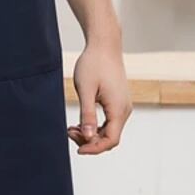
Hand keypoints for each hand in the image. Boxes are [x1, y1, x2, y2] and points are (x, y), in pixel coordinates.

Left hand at [67, 38, 132, 154]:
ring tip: (72, 129)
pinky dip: (96, 126)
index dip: (94, 149)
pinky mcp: (118, 101)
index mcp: (118, 109)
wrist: (104, 44)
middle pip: (110, 138)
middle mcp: (125, 109)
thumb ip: (87, 115)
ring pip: (109, 131)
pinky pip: (109, 122)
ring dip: (92, 134)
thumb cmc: (93, 63)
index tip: (77, 149)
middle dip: (90, 141)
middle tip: (69, 133)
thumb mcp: (86, 90)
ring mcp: (123, 105)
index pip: (111, 140)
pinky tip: (81, 123)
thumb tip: (88, 138)